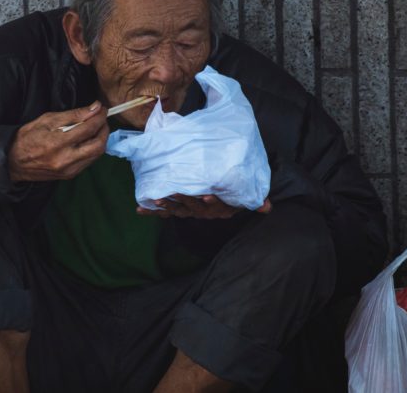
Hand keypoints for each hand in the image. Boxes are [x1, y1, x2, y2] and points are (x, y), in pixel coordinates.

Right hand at [8, 101, 109, 181]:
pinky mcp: (70, 175)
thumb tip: (94, 109)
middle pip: (99, 145)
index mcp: (58, 142)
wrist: (13, 161)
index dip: (99, 117)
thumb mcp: (47, 120)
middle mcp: (66, 159)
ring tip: (95, 129)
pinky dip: (92, 149)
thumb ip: (73, 115)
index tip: (102, 109)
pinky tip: (86, 141)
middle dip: (105, 130)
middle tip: (102, 120)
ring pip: (96, 155)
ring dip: (100, 140)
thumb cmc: (27, 137)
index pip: (89, 128)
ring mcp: (69, 170)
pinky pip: (89, 161)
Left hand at [136, 194, 271, 218]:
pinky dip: (151, 212)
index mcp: (215, 208)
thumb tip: (267, 207)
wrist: (222, 205)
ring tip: (153, 200)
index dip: (210, 202)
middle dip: (180, 200)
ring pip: (175, 210)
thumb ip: (255, 202)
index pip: (213, 205)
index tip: (206, 196)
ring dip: (164, 206)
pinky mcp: (178, 210)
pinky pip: (163, 213)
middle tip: (169, 194)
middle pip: (191, 207)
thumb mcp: (242, 200)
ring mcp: (188, 212)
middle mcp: (201, 212)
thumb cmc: (230, 198)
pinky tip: (139, 209)